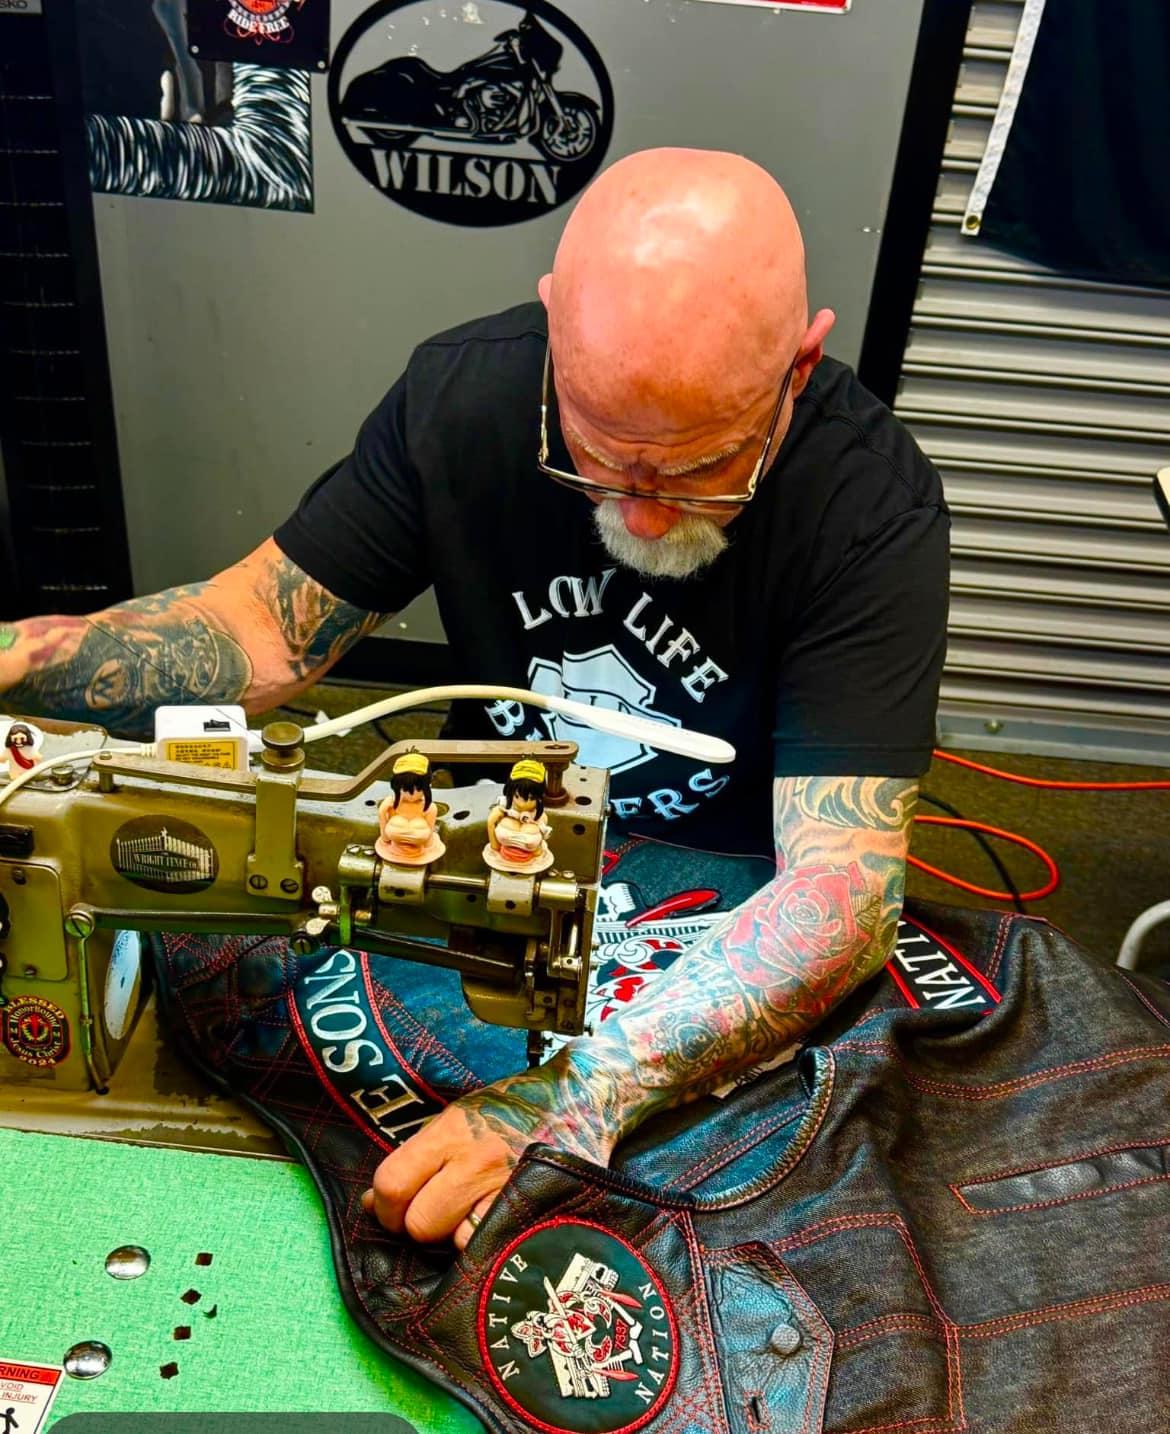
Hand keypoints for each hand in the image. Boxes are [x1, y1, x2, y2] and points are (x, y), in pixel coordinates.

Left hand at [361, 1050, 619, 1250]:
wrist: (583, 1097)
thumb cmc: (515, 1107)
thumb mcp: (459, 1116)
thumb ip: (417, 1157)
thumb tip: (373, 1203)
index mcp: (451, 1131)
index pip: (392, 1184)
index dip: (385, 1209)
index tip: (395, 1213)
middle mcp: (478, 1159)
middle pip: (420, 1223)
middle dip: (423, 1226)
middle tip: (441, 1216)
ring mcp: (510, 1186)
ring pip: (456, 1244)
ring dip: (459, 1238)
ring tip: (474, 1217)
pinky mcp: (537, 1207)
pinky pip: (496, 1247)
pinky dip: (492, 1245)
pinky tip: (498, 1227)